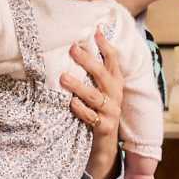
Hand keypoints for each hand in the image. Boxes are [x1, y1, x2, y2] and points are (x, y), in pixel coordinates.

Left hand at [60, 29, 123, 178]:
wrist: (104, 148)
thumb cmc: (97, 114)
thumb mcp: (97, 93)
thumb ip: (92, 75)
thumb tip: (75, 48)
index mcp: (114, 85)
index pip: (113, 62)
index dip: (106, 46)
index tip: (96, 30)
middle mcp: (115, 97)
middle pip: (104, 76)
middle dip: (89, 61)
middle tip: (73, 49)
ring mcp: (111, 113)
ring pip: (96, 97)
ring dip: (80, 86)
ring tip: (63, 78)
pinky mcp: (104, 128)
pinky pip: (92, 117)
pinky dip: (81, 110)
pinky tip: (70, 103)